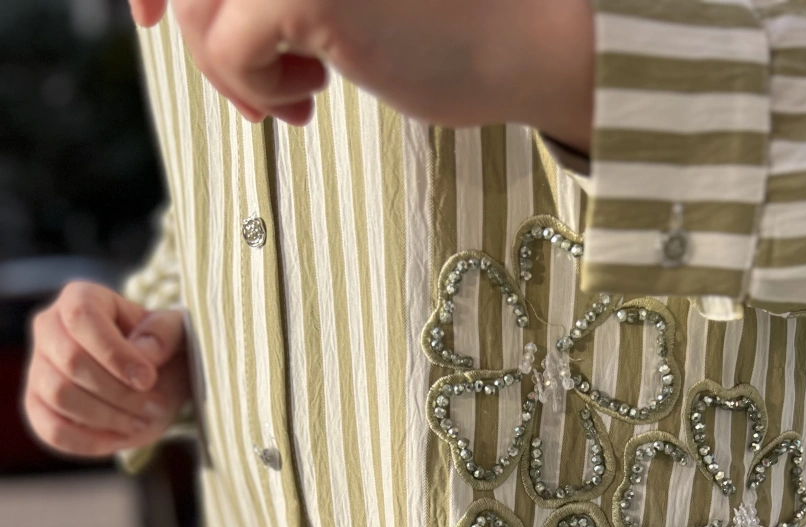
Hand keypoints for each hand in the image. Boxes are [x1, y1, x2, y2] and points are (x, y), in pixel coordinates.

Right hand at [23, 282, 190, 458]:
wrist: (152, 384)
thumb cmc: (161, 352)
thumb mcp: (176, 334)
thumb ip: (165, 333)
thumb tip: (145, 351)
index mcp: (79, 298)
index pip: (81, 317)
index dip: (115, 353)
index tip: (148, 379)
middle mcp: (49, 327)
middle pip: (71, 361)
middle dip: (119, 392)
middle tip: (154, 406)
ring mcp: (39, 368)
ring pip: (59, 396)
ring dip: (108, 417)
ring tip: (142, 421)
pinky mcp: (38, 406)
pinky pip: (52, 430)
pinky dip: (90, 441)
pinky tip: (120, 437)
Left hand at [127, 0, 593, 151]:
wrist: (522, 40)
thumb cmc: (438, 20)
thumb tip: (167, 6)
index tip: (146, 20)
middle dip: (200, 35)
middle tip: (261, 90)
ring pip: (194, 12)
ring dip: (235, 69)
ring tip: (302, 93)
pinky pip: (227, 52)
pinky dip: (255, 89)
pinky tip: (311, 100)